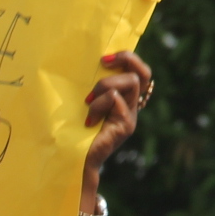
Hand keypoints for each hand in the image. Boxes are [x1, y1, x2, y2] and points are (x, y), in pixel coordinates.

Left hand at [82, 50, 153, 180]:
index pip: (138, 71)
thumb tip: (85, 59)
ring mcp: (130, 116)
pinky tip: (88, 119)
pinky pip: (115, 99)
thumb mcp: (82, 100)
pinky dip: (98, 104)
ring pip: (130, 81)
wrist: (74, 158)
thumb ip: (90, 84)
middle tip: (103, 62)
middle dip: (125, 58)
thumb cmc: (71, 127)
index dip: (127, 57)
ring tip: (88, 101)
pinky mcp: (126, 124)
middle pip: (144, 73)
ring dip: (105, 84)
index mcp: (122, 98)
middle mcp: (131, 106)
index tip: (103, 58)